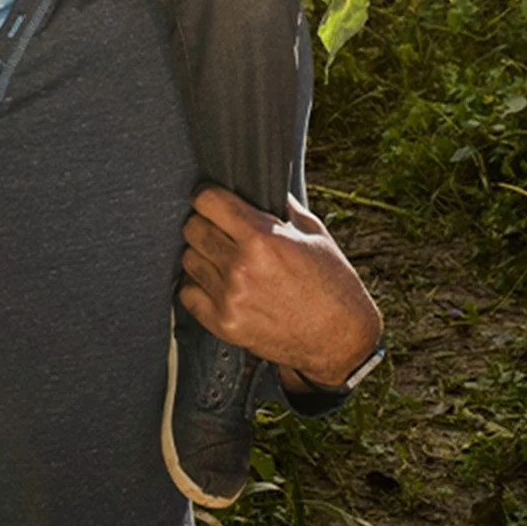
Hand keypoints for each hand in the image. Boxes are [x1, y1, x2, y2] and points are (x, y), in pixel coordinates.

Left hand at [178, 187, 381, 390]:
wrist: (339, 338)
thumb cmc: (332, 284)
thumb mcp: (314, 235)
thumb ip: (284, 207)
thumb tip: (263, 187)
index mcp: (263, 239)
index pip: (209, 201)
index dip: (207, 194)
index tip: (211, 197)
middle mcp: (240, 267)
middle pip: (192, 228)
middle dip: (203, 221)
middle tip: (219, 227)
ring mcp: (229, 299)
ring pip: (188, 258)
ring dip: (201, 253)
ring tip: (221, 256)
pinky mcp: (223, 325)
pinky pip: (187, 293)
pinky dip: (197, 284)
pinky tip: (216, 282)